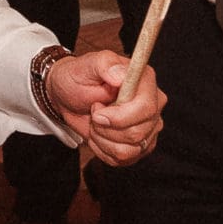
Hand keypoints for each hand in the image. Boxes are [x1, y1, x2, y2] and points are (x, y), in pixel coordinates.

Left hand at [47, 50, 163, 164]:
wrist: (69, 97)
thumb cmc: (79, 78)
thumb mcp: (86, 65)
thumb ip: (104, 64)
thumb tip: (120, 75)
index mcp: (145, 81)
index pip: (146, 108)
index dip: (120, 116)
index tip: (97, 110)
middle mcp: (153, 105)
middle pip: (137, 133)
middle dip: (106, 129)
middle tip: (94, 113)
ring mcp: (149, 127)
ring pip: (130, 149)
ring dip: (103, 139)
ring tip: (95, 123)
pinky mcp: (141, 145)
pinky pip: (124, 159)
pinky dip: (104, 150)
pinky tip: (99, 135)